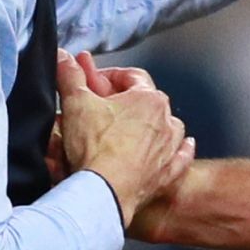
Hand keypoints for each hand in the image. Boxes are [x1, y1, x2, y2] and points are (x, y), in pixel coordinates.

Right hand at [56, 51, 193, 223]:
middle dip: (123, 100)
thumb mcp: (76, 103)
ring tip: (136, 126)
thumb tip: (63, 57)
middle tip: (101, 106)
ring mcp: (170, 148)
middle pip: (146, 101)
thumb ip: (70, 77)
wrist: (105, 191)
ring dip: (154, 123)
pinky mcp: (168, 173)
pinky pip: (182, 157)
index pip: (131, 76)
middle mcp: (166, 121)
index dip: (109, 76)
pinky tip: (185, 145)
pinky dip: (182, 150)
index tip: (92, 82)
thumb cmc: (95, 147)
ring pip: (168, 127)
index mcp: (148, 98)